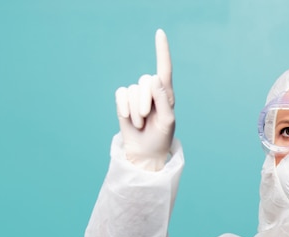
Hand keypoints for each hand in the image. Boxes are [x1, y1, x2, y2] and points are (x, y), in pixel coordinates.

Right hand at [115, 29, 174, 170]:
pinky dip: (124, 107)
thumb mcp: (167, 121)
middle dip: (145, 101)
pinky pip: (121, 94)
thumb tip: (154, 78)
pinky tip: (129, 118)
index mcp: (167, 94)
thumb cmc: (160, 137)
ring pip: (132, 90)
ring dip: (135, 110)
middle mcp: (152, 91)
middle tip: (146, 118)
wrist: (145, 152)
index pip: (164, 69)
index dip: (162, 50)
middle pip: (145, 81)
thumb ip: (163, 100)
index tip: (159, 33)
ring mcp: (136, 95)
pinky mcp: (123, 101)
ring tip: (140, 123)